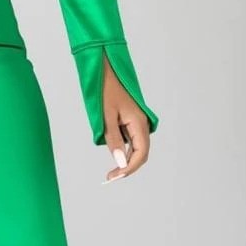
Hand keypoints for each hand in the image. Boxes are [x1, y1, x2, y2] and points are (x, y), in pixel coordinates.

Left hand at [102, 56, 150, 181]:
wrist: (104, 69)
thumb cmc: (104, 89)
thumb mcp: (106, 117)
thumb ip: (113, 140)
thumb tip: (120, 163)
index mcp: (139, 123)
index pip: (140, 154)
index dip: (129, 169)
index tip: (114, 176)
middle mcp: (141, 124)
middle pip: (140, 153)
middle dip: (127, 167)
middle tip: (110, 177)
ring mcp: (137, 122)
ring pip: (135, 147)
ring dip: (124, 158)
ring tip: (110, 168)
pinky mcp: (130, 120)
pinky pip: (130, 139)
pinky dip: (122, 148)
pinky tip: (113, 152)